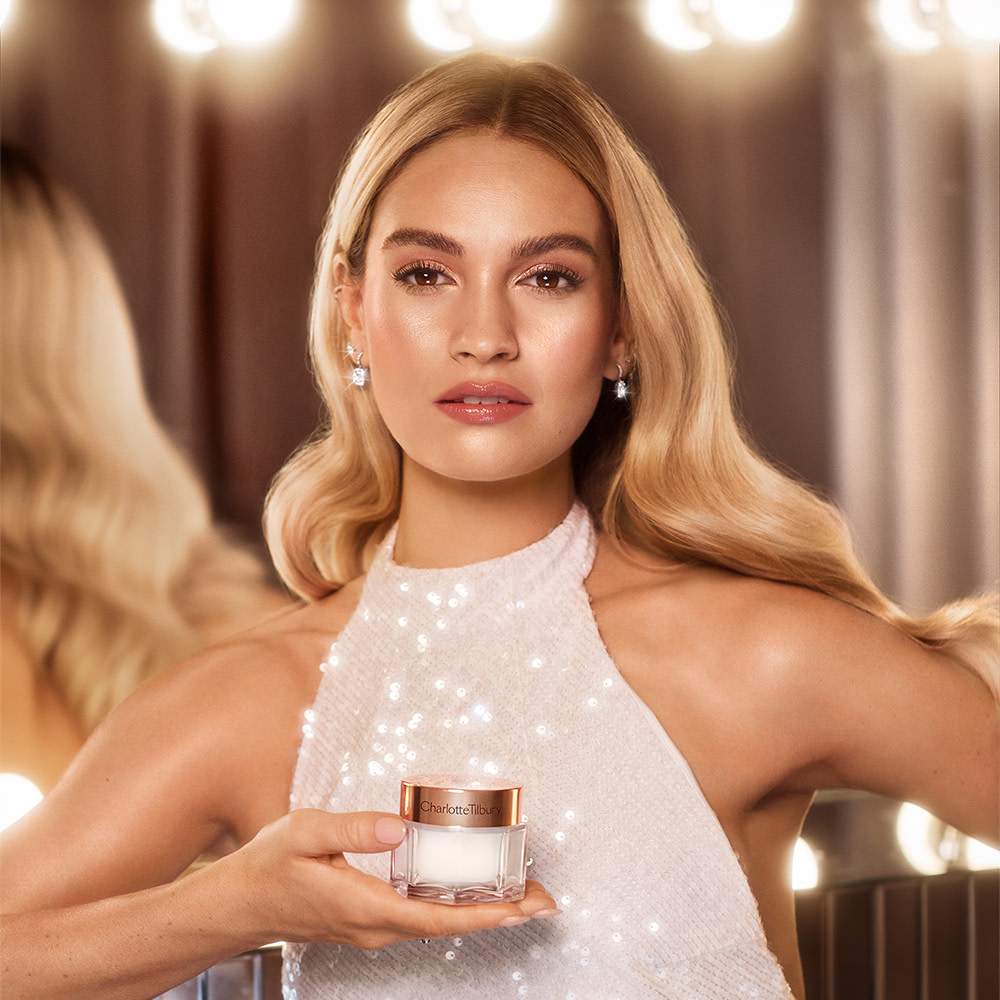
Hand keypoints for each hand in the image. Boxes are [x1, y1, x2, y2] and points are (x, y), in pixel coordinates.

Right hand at [219, 809, 558, 949]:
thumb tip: (400, 827)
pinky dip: (455, 906)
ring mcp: (373, 928)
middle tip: (544, 900)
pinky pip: (423, 917)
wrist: (239, 904)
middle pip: (449, 924)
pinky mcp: (369, 921)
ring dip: (482, 911)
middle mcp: (376, 926)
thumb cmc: (269, 867)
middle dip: (499, 914)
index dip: (483, 913)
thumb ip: (354, 829)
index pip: (436, 916)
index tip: (521, 907)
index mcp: (365, 907)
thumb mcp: (306, 833)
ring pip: (439, 923)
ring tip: (521, 895)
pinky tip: (471, 891)